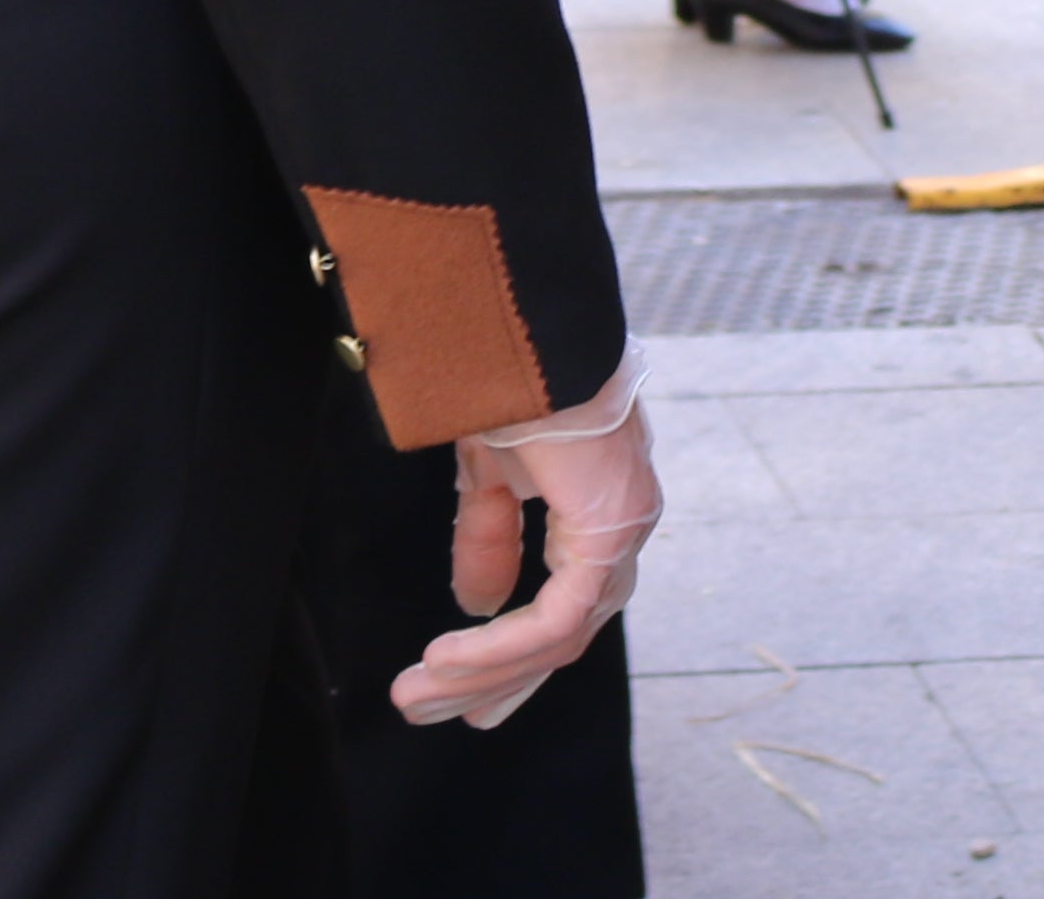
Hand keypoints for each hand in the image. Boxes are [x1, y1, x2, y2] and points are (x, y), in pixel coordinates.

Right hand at [394, 365, 661, 730]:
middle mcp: (625, 523)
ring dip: (484, 672)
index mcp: (602, 506)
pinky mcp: (610, 529)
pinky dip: (499, 645)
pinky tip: (445, 655)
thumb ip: (490, 536)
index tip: (465, 692)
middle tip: (443, 717)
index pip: (571, 602)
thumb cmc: (514, 380)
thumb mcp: (492, 472)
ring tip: (417, 696)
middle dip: (500, 681)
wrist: (523, 326)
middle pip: (570, 632)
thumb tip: (477, 603)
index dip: (517, 655)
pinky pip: (558, 617)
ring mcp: (625, 526)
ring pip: (563, 635)